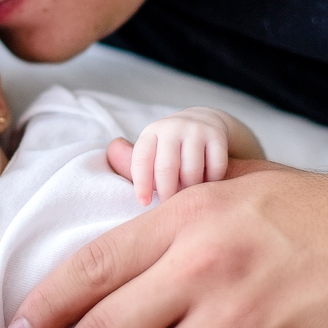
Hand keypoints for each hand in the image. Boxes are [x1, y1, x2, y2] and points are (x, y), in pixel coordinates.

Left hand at [108, 107, 233, 204]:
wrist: (205, 122)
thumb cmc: (172, 149)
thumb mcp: (153, 152)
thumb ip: (136, 166)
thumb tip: (111, 160)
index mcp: (151, 133)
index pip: (141, 161)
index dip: (141, 185)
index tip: (144, 204)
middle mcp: (172, 127)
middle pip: (166, 168)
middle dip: (168, 193)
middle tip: (171, 206)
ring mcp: (196, 129)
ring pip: (192, 172)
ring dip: (191, 190)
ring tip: (189, 194)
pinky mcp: (217, 135)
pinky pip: (215, 169)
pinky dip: (212, 182)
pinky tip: (209, 184)